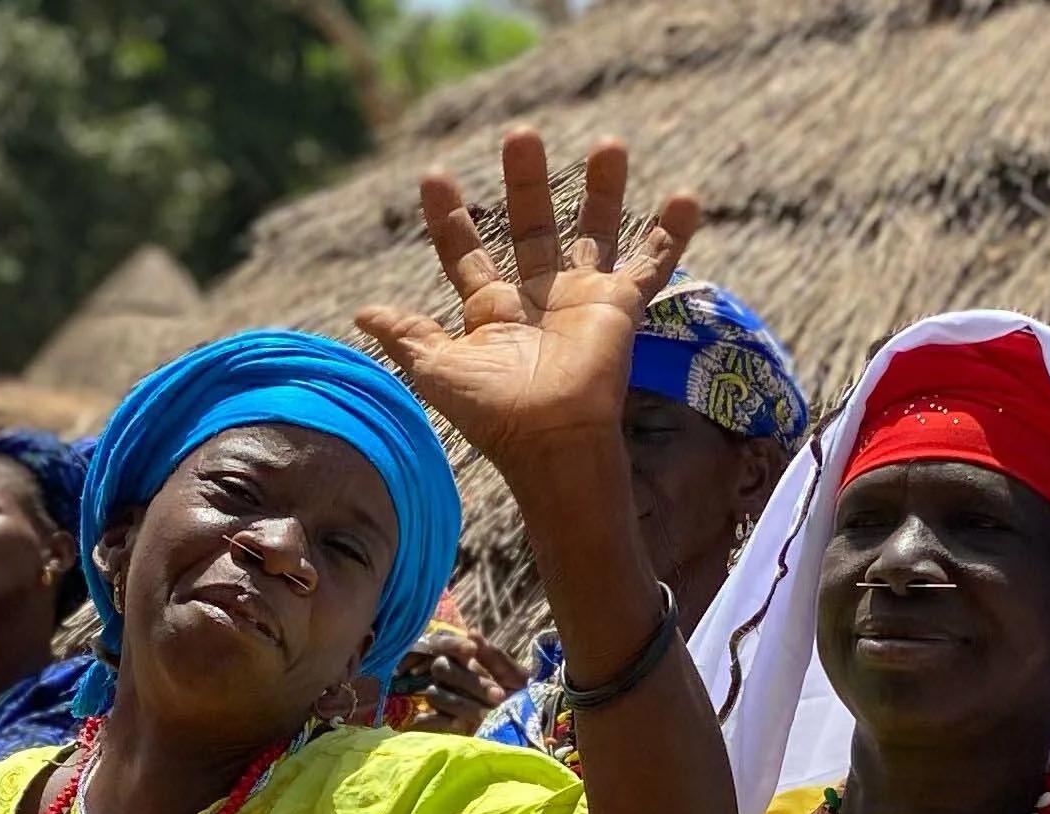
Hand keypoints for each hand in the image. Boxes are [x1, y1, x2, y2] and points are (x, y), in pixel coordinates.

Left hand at [356, 129, 699, 468]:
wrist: (552, 441)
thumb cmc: (494, 413)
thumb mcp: (438, 370)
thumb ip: (407, 336)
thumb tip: (362, 314)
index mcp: (492, 310)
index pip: (466, 252)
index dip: (449, 217)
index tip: (435, 176)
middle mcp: (539, 297)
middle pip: (532, 225)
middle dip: (526, 182)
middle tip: (521, 135)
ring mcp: (583, 299)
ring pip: (595, 231)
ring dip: (602, 189)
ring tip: (609, 143)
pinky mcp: (621, 307)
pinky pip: (652, 263)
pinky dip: (672, 233)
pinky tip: (687, 197)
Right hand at [393, 630, 527, 734]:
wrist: (527, 730)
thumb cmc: (521, 697)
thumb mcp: (514, 676)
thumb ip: (494, 656)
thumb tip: (471, 632)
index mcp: (465, 661)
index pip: (443, 643)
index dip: (452, 644)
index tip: (471, 650)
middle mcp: (449, 678)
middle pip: (441, 669)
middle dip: (470, 682)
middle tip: (498, 695)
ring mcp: (442, 701)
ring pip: (434, 694)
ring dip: (462, 704)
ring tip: (488, 714)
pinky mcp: (438, 725)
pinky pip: (424, 720)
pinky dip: (441, 722)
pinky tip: (462, 726)